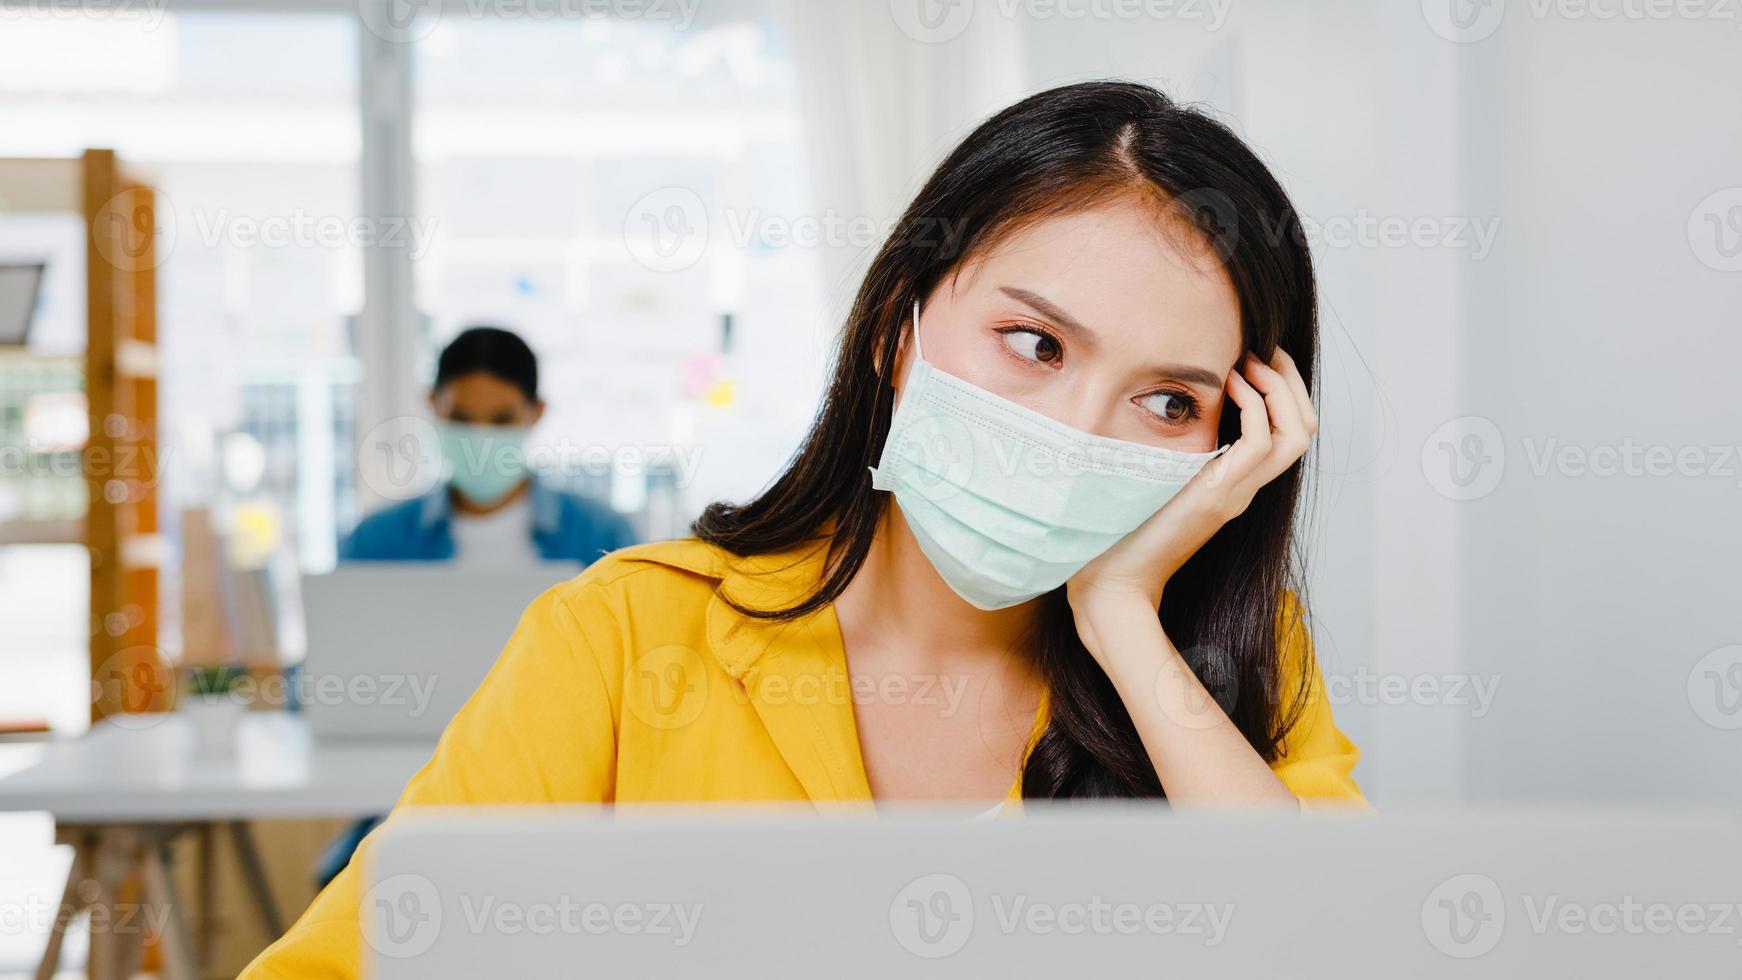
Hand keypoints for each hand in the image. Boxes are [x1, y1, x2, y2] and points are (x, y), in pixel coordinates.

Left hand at [1066, 347, 1316, 642]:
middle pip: (1303, 428)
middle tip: (1262, 348)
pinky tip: (1229, 385)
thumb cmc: (1118, 534)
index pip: (1285, 432)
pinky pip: (1261, 443)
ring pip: (1296, 434)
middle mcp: (1243, 488)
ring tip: (1250, 361)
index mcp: (1231, 484)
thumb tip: (1146, 407)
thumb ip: (1161, 451)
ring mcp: (1236, 493)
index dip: (1280, 390)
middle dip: (1290, 380)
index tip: (1251, 357)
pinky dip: (1254, 406)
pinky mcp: (1219, 496)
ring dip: (1280, 388)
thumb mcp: (1148, 479)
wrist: (1111, 585)